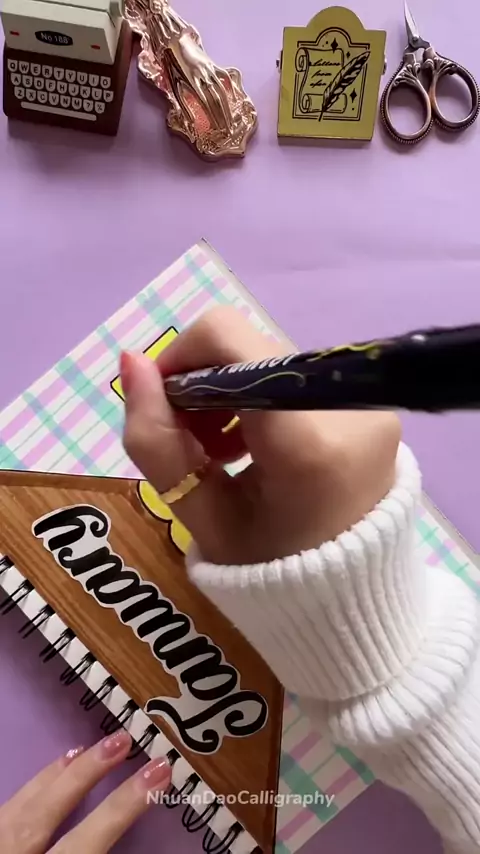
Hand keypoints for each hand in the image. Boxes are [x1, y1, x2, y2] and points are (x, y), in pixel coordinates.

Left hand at [0, 732, 169, 852]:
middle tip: (124, 738)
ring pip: (17, 807)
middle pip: (47, 812)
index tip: (160, 771)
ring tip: (87, 749)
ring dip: (53, 776)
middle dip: (86, 774)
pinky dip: (25, 794)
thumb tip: (120, 832)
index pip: (88, 842)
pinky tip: (41, 783)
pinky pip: (1, 813)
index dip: (123, 807)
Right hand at [122, 307, 400, 564]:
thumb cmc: (269, 575)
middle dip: (206, 387)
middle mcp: (348, 408)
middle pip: (250, 352)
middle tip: (197, 446)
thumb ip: (157, 441)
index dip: (181, 360)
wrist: (353, 604)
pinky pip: (301, 381)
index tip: (167, 409)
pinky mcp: (375, 410)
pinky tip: (256, 450)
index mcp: (305, 440)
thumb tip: (132, 361)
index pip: (229, 340)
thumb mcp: (200, 519)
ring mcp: (368, 407)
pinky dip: (267, 402)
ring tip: (224, 454)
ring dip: (234, 395)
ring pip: (273, 363)